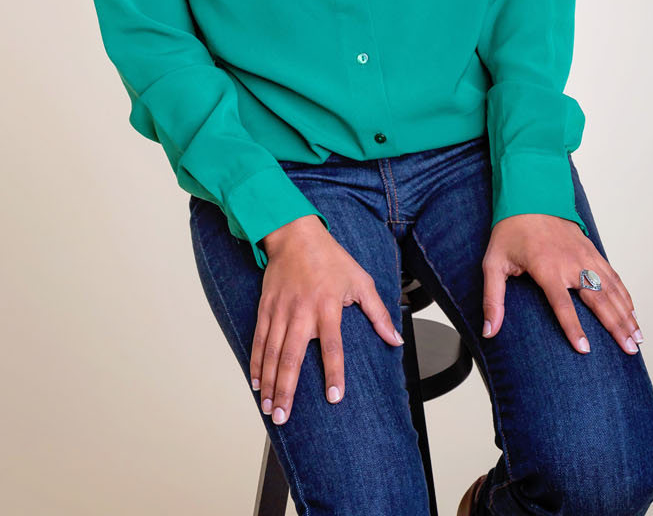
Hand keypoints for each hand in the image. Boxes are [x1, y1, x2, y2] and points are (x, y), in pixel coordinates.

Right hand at [250, 214, 403, 424]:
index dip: (334, 372)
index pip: (332, 345)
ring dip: (269, 383)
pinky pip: (259, 339)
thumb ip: (378, 313)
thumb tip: (396, 340)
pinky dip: (256, 363)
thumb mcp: (361, 280)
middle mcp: (302, 311)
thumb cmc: (331, 258)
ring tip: (269, 409)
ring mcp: (281, 310)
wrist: (294, 234)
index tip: (334, 397)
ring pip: (272, 353)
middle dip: (287, 390)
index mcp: (328, 306)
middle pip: (292, 356)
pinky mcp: (266, 307)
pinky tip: (257, 384)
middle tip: (283, 417)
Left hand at [480, 214, 643, 355]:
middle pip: (598, 299)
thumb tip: (489, 331)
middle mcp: (571, 264)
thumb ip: (492, 299)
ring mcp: (585, 256)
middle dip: (616, 327)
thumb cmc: (510, 231)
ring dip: (626, 314)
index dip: (573, 328)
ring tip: (638, 338)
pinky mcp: (592, 251)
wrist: (530, 195)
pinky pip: (613, 276)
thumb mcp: (493, 263)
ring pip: (611, 289)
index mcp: (547, 269)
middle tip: (630, 350)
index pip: (563, 305)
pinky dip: (625, 295)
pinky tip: (633, 311)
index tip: (585, 350)